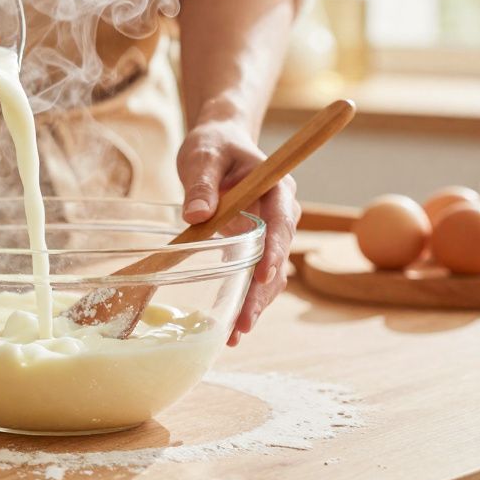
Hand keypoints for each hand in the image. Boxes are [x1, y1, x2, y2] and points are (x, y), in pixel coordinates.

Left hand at [177, 118, 298, 345]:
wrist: (219, 144)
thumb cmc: (214, 145)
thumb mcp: (203, 155)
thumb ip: (202, 183)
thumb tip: (197, 215)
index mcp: (276, 187)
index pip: (282, 221)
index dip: (275, 250)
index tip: (264, 275)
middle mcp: (280, 214)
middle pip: (277, 257)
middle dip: (262, 292)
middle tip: (243, 322)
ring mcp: (270, 234)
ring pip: (270, 276)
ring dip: (255, 305)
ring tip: (235, 335)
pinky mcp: (255, 247)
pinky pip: (255, 277)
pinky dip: (245, 301)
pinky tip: (231, 329)